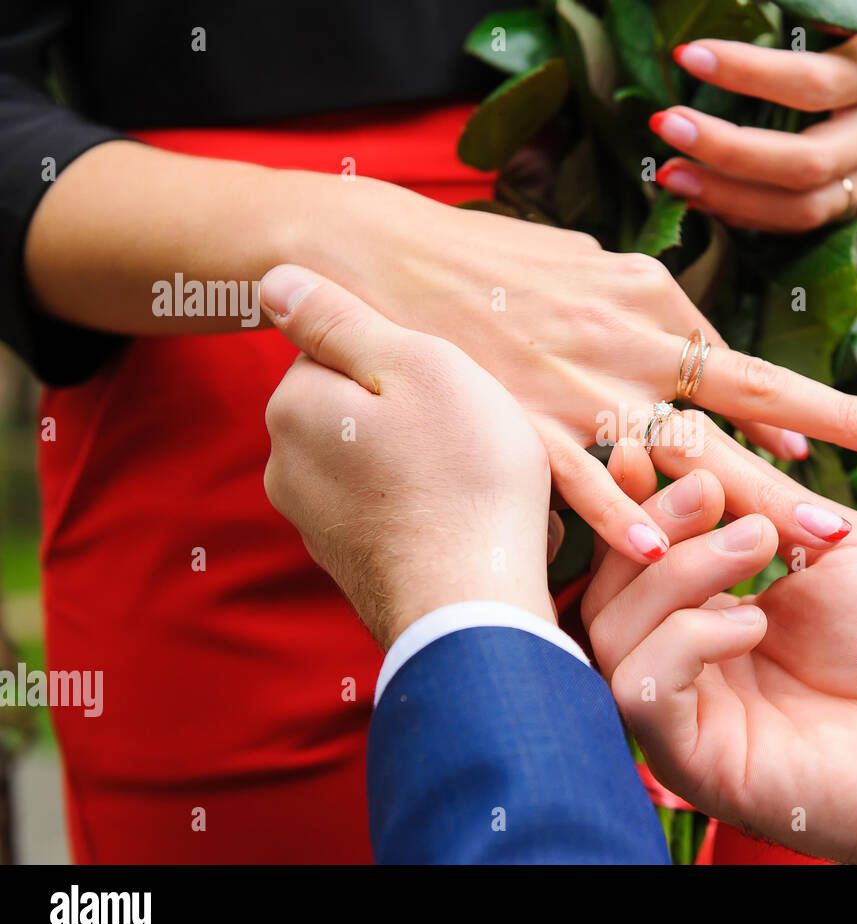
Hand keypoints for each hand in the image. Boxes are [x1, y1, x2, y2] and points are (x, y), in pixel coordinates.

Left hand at [260, 265, 553, 648]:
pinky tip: (469, 520)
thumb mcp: (418, 366)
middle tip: (472, 433)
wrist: (476, 607)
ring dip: (427, 462)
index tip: (450, 387)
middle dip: (415, 412)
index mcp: (294, 406)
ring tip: (482, 481)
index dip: (406, 359)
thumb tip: (271, 279)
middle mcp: (286, 466)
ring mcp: (317, 524)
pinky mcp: (352, 564)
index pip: (340, 347)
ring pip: (379, 460)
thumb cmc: (462, 477)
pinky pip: (393, 510)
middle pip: (359, 406)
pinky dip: (429, 508)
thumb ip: (340, 318)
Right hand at [289, 178, 856, 565]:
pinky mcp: (515, 422)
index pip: (752, 370)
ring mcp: (574, 391)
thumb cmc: (500, 263)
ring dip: (742, 502)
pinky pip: (570, 478)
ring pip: (671, 454)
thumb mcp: (599, 271)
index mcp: (650, 312)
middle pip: (737, 415)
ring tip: (805, 545)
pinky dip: (609, 514)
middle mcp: (627, 353)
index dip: (823, 408)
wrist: (386, 253)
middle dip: (812, 462)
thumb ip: (669, 317)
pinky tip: (649, 551)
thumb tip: (730, 370)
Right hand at [582, 451, 856, 863]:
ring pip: (613, 632)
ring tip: (756, 543)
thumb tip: (690, 445)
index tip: (644, 442)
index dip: (630, 499)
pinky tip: (752, 623)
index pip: (631, 553)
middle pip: (605, 589)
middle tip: (710, 492)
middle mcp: (674, 664)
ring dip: (678, 573)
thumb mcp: (834, 542)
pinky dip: (687, 640)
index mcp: (699, 613)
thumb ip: (765, 499)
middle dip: (650, 525)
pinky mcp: (688, 761)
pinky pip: (641, 690)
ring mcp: (676, 713)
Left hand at [651, 0, 856, 228]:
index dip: (749, 72)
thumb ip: (850, 3)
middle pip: (802, 161)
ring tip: (669, 176)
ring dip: (728, 198)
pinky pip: (804, 224)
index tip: (689, 56)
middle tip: (667, 127)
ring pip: (800, 207)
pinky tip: (706, 199)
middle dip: (726, 150)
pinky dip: (750, 215)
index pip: (814, 80)